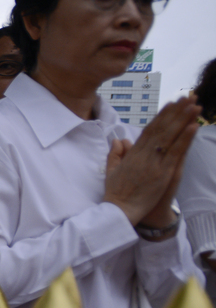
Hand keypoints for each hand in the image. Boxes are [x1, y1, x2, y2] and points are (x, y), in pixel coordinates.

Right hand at [103, 96, 199, 226]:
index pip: (150, 130)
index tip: (172, 103)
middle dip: (176, 111)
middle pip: (162, 128)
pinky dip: (185, 138)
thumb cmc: (115, 194)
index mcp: (133, 154)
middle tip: (188, 96)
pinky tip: (193, 126)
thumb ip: (116, 154)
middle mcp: (144, 154)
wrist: (119, 211)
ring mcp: (154, 163)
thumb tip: (120, 140)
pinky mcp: (163, 173)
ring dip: (183, 119)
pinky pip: (176, 152)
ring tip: (195, 104)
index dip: (162, 116)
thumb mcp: (111, 171)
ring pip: (170, 136)